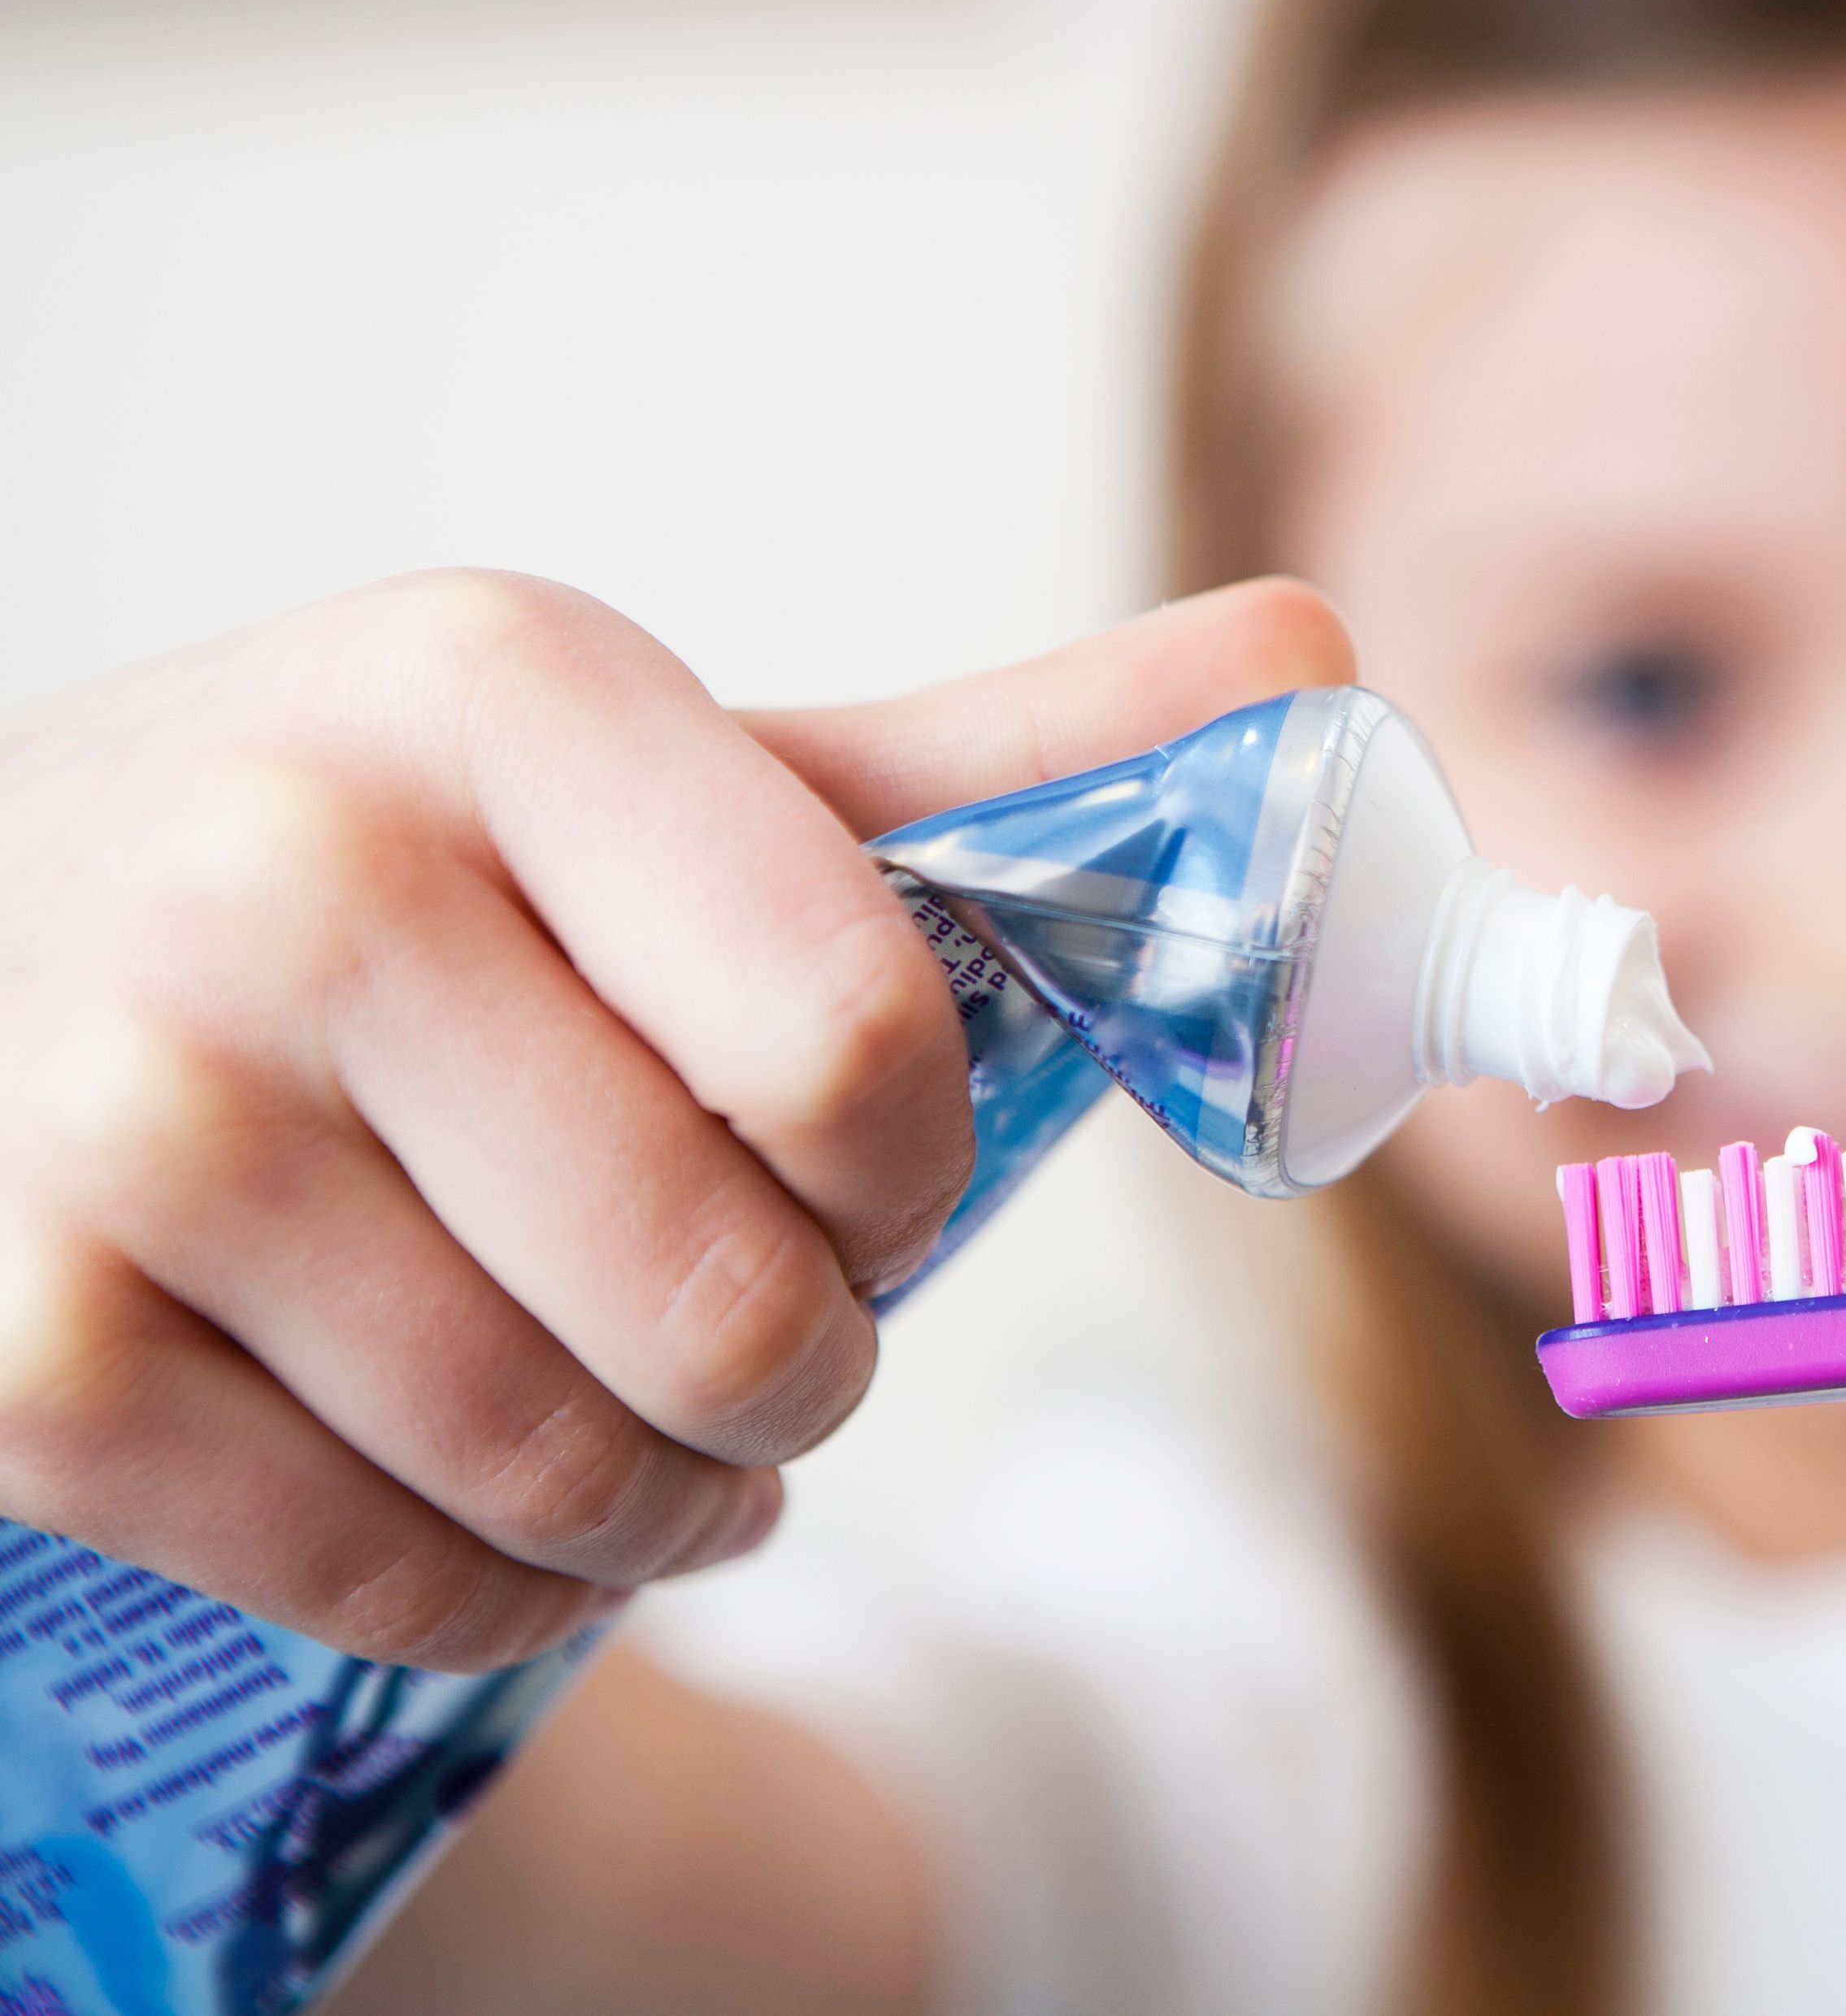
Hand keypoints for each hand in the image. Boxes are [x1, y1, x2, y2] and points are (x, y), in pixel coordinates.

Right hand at [0, 570, 1351, 1667]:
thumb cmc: (404, 882)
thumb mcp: (680, 782)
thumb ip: (999, 760)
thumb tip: (1313, 652)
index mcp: (498, 689)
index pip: (863, 1040)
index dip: (906, 1178)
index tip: (868, 1181)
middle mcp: (288, 874)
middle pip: (732, 1296)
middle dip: (799, 1371)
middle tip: (763, 1344)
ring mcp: (123, 1119)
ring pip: (567, 1465)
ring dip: (666, 1506)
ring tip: (652, 1440)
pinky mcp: (19, 1349)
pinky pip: (379, 1578)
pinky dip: (491, 1596)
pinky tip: (497, 1519)